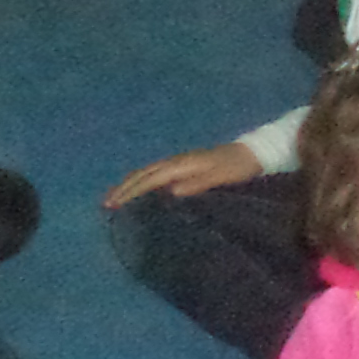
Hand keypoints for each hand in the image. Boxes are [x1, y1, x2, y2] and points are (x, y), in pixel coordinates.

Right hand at [103, 141, 260, 207]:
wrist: (253, 153)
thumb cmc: (239, 168)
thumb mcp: (221, 177)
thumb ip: (198, 184)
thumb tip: (171, 192)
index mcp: (183, 165)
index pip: (150, 179)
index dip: (131, 192)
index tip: (114, 205)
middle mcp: (177, 161)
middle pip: (143, 174)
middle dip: (123, 188)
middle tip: (105, 205)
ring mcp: (179, 162)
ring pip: (147, 172)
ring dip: (129, 184)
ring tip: (113, 198)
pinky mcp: (184, 165)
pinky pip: (155, 173)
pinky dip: (141, 181)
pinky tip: (138, 190)